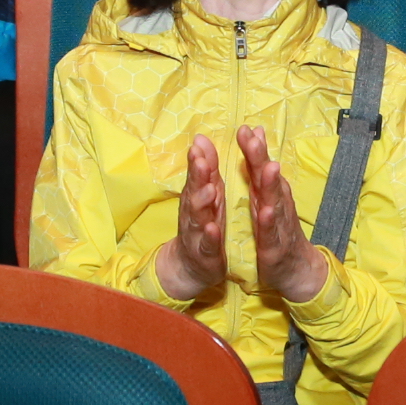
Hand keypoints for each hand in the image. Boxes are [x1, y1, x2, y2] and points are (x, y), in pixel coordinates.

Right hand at [153, 133, 230, 300]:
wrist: (191, 265)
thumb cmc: (204, 223)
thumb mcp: (207, 194)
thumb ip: (206, 169)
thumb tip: (201, 138)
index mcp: (198, 197)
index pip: (198, 176)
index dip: (199, 160)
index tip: (200, 144)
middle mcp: (194, 213)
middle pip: (194, 192)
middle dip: (197, 176)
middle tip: (200, 160)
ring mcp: (198, 233)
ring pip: (198, 216)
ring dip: (203, 202)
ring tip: (210, 189)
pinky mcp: (206, 254)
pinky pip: (208, 244)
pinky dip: (210, 236)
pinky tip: (214, 228)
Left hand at [234, 123, 325, 303]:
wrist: (296, 270)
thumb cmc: (278, 230)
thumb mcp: (267, 197)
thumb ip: (259, 167)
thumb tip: (257, 133)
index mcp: (270, 193)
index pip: (260, 166)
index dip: (253, 148)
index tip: (244, 128)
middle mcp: (277, 204)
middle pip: (268, 178)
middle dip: (260, 158)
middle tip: (252, 138)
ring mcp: (278, 226)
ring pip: (274, 202)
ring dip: (270, 185)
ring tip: (267, 168)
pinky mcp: (275, 247)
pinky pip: (271, 234)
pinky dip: (268, 223)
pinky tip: (265, 212)